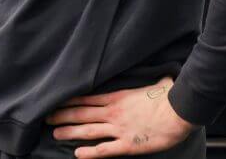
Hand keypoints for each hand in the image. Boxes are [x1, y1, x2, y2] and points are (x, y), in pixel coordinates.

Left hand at [46, 77, 194, 156]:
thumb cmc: (169, 96)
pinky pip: (105, 149)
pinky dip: (90, 152)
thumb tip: (162, 74)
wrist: (179, 112)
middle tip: (46, 118)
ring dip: (70, 132)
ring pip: (88, 131)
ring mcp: (119, 129)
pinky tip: (78, 154)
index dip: (69, 101)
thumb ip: (150, 79)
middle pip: (81, 114)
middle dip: (62, 116)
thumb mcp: (154, 82)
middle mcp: (113, 113)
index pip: (86, 98)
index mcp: (116, 97)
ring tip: (55, 134)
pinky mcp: (128, 144)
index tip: (55, 102)